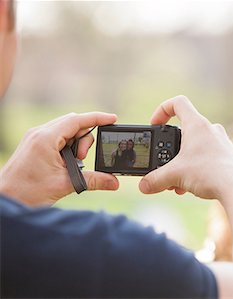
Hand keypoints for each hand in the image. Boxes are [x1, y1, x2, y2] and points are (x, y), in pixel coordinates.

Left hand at [0, 112, 119, 205]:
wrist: (5, 200)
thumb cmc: (27, 192)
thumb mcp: (65, 184)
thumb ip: (94, 180)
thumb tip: (114, 182)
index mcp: (46, 138)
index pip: (77, 120)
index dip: (97, 118)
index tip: (113, 119)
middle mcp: (40, 133)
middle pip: (73, 124)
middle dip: (85, 139)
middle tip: (83, 159)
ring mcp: (35, 138)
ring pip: (66, 131)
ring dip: (76, 145)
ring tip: (73, 164)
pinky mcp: (34, 144)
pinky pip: (57, 138)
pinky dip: (67, 147)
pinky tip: (67, 163)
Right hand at [139, 95, 232, 198]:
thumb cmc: (210, 173)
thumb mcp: (175, 175)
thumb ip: (155, 179)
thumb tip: (143, 186)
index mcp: (197, 125)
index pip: (178, 103)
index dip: (162, 110)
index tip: (155, 125)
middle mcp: (210, 129)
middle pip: (184, 130)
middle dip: (170, 149)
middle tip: (163, 163)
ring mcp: (221, 142)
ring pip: (195, 147)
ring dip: (182, 162)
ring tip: (176, 181)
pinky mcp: (227, 156)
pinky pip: (206, 157)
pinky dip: (195, 168)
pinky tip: (189, 186)